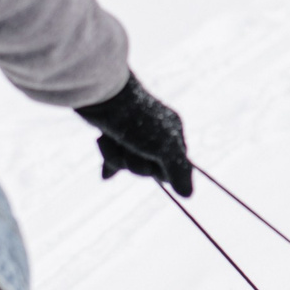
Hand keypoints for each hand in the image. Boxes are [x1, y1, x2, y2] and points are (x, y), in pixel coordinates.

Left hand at [74, 73, 192, 196]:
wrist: (100, 93)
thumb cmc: (137, 120)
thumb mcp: (164, 147)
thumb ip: (178, 171)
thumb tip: (188, 196)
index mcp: (174, 131)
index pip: (174, 168)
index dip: (159, 170)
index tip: (152, 156)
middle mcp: (157, 131)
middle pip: (148, 168)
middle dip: (133, 163)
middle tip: (129, 146)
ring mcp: (135, 132)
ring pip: (128, 163)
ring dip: (115, 155)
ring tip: (110, 139)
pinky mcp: (116, 131)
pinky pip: (115, 155)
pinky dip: (109, 155)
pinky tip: (103, 155)